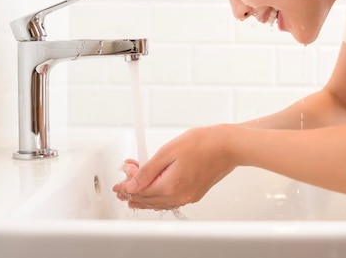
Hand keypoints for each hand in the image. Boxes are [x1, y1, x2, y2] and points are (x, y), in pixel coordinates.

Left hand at [112, 126, 235, 209]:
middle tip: (122, 183)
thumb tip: (132, 184)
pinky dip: (157, 195)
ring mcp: (188, 196)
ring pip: (158, 202)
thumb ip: (148, 170)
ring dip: (144, 194)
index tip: (118, 184)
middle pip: (148, 200)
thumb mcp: (168, 151)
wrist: (227, 146)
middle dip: (132, 191)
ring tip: (134, 185)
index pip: (140, 192)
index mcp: (171, 186)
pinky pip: (169, 200)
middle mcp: (180, 196)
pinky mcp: (194, 194)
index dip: (126, 187)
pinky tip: (153, 188)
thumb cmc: (203, 143)